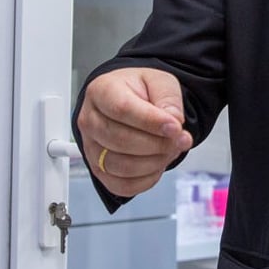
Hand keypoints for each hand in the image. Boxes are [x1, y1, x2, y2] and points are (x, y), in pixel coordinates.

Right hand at [78, 68, 191, 197]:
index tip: (175, 128)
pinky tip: (157, 164)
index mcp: (101, 91)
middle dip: (158, 144)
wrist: (130, 102)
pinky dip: (146, 179)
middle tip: (178, 139)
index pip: (122, 110)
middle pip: (121, 140)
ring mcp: (91, 148)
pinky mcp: (99, 170)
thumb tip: (173, 123)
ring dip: (154, 162)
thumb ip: (169, 99)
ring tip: (169, 150)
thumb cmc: (140, 92)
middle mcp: (90, 120)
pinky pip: (122, 185)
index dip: (151, 122)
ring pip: (121, 166)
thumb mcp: (160, 82)